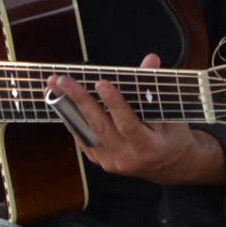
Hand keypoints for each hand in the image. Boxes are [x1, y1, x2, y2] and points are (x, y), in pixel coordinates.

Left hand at [47, 54, 225, 185]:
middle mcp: (127, 159)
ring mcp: (111, 163)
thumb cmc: (172, 137)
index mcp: (149, 148)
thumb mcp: (171, 112)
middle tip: (63, 81)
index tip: (101, 83)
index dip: (114, 104)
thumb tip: (150, 59)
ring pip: (85, 132)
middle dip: (79, 101)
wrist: (172, 167)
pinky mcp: (101, 162)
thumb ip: (155, 86)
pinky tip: (61, 102)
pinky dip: (72, 119)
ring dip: (67, 108)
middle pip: (99, 127)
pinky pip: (82, 138)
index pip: (128, 124)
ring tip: (53, 87)